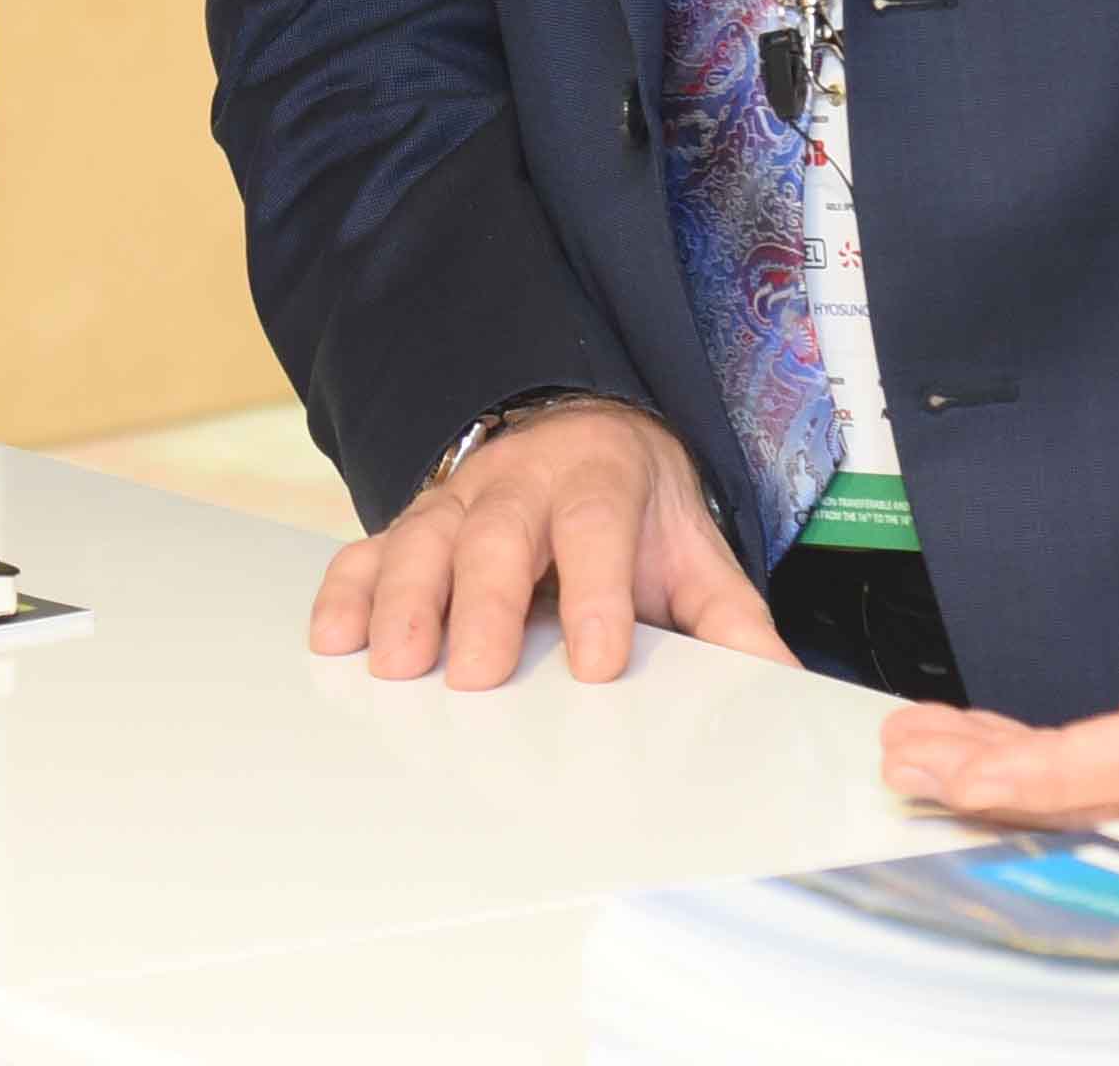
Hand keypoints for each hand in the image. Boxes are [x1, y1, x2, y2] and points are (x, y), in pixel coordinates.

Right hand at [308, 398, 797, 690]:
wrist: (584, 431)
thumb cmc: (636, 511)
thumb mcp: (693, 551)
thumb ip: (731, 619)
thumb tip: (784, 688)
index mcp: (602, 484)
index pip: (599, 532)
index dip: (599, 595)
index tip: (596, 663)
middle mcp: (524, 485)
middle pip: (501, 535)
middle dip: (487, 604)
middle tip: (478, 676)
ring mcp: (461, 502)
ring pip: (426, 538)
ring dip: (407, 601)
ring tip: (396, 666)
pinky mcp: (414, 522)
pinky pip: (371, 548)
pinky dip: (349, 590)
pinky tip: (334, 640)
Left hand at [877, 439, 1118, 821]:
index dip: (1049, 773)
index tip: (967, 769)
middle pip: (1110, 802)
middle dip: (1003, 790)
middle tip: (908, 763)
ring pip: (1104, 804)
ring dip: (1009, 784)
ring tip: (918, 756)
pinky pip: (1114, 787)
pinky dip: (1041, 773)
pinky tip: (978, 752)